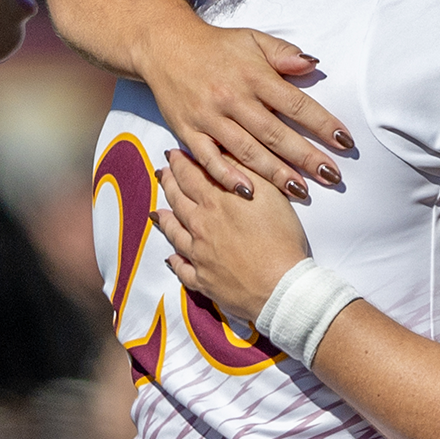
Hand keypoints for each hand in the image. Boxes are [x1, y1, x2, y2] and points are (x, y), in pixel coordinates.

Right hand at [50, 0, 354, 200]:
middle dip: (306, 157)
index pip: (295, 103)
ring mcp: (209, 117)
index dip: (322, 123)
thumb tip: (314, 65)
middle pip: (275, 133)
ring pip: (246, 150)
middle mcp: (232, 98)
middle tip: (333, 176)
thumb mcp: (253, 39)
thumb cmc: (217, 46)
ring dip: (275, 173)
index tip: (345, 141)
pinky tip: (249, 192)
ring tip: (302, 191)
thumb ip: (284, 53)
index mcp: (253, 75)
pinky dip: (228, 176)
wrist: (164, 46)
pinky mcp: (188, 131)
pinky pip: (209, 159)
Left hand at [155, 150, 311, 320]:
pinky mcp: (202, 280)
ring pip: (174, 232)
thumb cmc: (281, 239)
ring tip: (158, 211)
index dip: (180, 162)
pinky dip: (175, 262)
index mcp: (216, 201)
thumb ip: (244, 170)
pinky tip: (171, 258)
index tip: (173, 154)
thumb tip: (224, 153)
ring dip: (165, 218)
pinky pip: (182, 269)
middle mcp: (201, 225)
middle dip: (169, 183)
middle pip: (178, 199)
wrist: (280, 285)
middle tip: (162, 173)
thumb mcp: (270, 192)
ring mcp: (198, 254)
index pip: (190, 175)